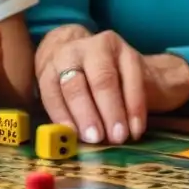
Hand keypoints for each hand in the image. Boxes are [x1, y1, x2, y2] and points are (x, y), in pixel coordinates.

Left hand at [35, 27, 188, 144]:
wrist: (101, 58)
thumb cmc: (78, 85)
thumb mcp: (64, 96)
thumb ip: (67, 116)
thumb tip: (72, 141)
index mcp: (52, 66)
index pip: (52, 90)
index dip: (62, 115)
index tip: (75, 136)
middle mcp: (73, 51)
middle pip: (78, 83)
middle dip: (89, 114)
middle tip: (99, 138)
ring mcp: (101, 47)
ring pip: (105, 78)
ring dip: (114, 111)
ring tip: (120, 136)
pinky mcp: (127, 52)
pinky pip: (133, 78)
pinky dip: (135, 106)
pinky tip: (136, 127)